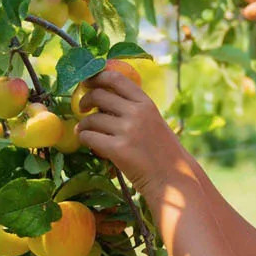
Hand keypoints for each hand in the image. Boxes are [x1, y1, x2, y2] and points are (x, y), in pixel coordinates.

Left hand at [76, 68, 190, 193]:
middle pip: (99, 96)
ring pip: (91, 119)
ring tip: (83, 129)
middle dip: (85, 100)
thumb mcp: (153, 121)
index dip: (96, 77)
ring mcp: (127, 131)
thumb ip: (134, 108)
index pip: (116, 78)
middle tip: (82, 108)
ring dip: (82, 124)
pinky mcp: (118, 149)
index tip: (87, 82)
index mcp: (146, 103)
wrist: (173, 178)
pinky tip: (86, 140)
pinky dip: (83, 137)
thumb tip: (103, 96)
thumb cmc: (162, 151)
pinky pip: (89, 137)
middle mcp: (137, 113)